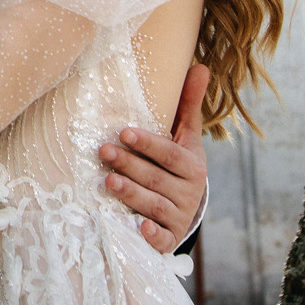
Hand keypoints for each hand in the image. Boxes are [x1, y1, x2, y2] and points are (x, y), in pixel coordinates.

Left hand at [100, 64, 211, 251]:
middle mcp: (188, 192)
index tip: (123, 132)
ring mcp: (179, 216)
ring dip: (132, 194)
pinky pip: (161, 238)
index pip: (170, 154)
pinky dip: (151, 234)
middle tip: (103, 152)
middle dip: (130, 165)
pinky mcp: (169, 238)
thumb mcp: (185, 136)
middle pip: (157, 178)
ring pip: (154, 205)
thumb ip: (188, 104)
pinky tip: (137, 227)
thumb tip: (201, 66)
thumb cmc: (178, 163)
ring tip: (108, 182)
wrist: (186, 207)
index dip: (148, 143)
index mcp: (192, 165)